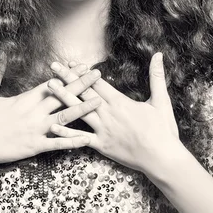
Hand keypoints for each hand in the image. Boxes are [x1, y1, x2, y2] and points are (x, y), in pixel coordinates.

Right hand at [0, 50, 102, 167]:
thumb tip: (1, 54)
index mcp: (24, 99)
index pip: (51, 83)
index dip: (68, 74)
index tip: (81, 66)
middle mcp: (33, 112)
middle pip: (62, 96)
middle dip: (81, 84)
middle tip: (98, 75)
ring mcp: (35, 129)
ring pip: (65, 118)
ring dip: (83, 108)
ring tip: (100, 101)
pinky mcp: (34, 146)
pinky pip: (57, 143)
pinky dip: (73, 141)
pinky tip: (87, 139)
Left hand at [46, 53, 180, 176]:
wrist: (162, 158)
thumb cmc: (163, 130)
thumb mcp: (161, 101)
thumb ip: (157, 76)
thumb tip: (158, 55)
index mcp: (120, 102)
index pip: (97, 82)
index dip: (82, 71)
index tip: (70, 62)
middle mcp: (108, 113)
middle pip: (84, 91)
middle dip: (68, 78)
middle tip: (53, 67)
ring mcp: (103, 129)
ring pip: (79, 110)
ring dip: (63, 97)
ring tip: (49, 87)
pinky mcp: (102, 145)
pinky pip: (81, 138)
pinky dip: (67, 133)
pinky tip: (53, 126)